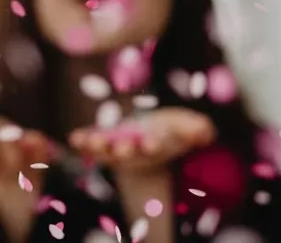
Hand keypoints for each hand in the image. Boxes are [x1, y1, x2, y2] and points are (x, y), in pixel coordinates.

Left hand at [69, 107, 215, 174]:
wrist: (149, 137)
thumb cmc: (171, 130)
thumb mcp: (187, 126)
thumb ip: (196, 129)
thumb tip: (206, 131)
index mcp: (155, 147)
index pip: (155, 148)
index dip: (154, 145)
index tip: (152, 143)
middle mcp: (134, 152)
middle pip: (128, 154)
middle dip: (125, 150)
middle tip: (122, 148)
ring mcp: (114, 148)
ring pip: (105, 152)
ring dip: (98, 147)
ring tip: (93, 142)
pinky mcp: (99, 141)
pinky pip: (88, 144)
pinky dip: (82, 142)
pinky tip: (74, 139)